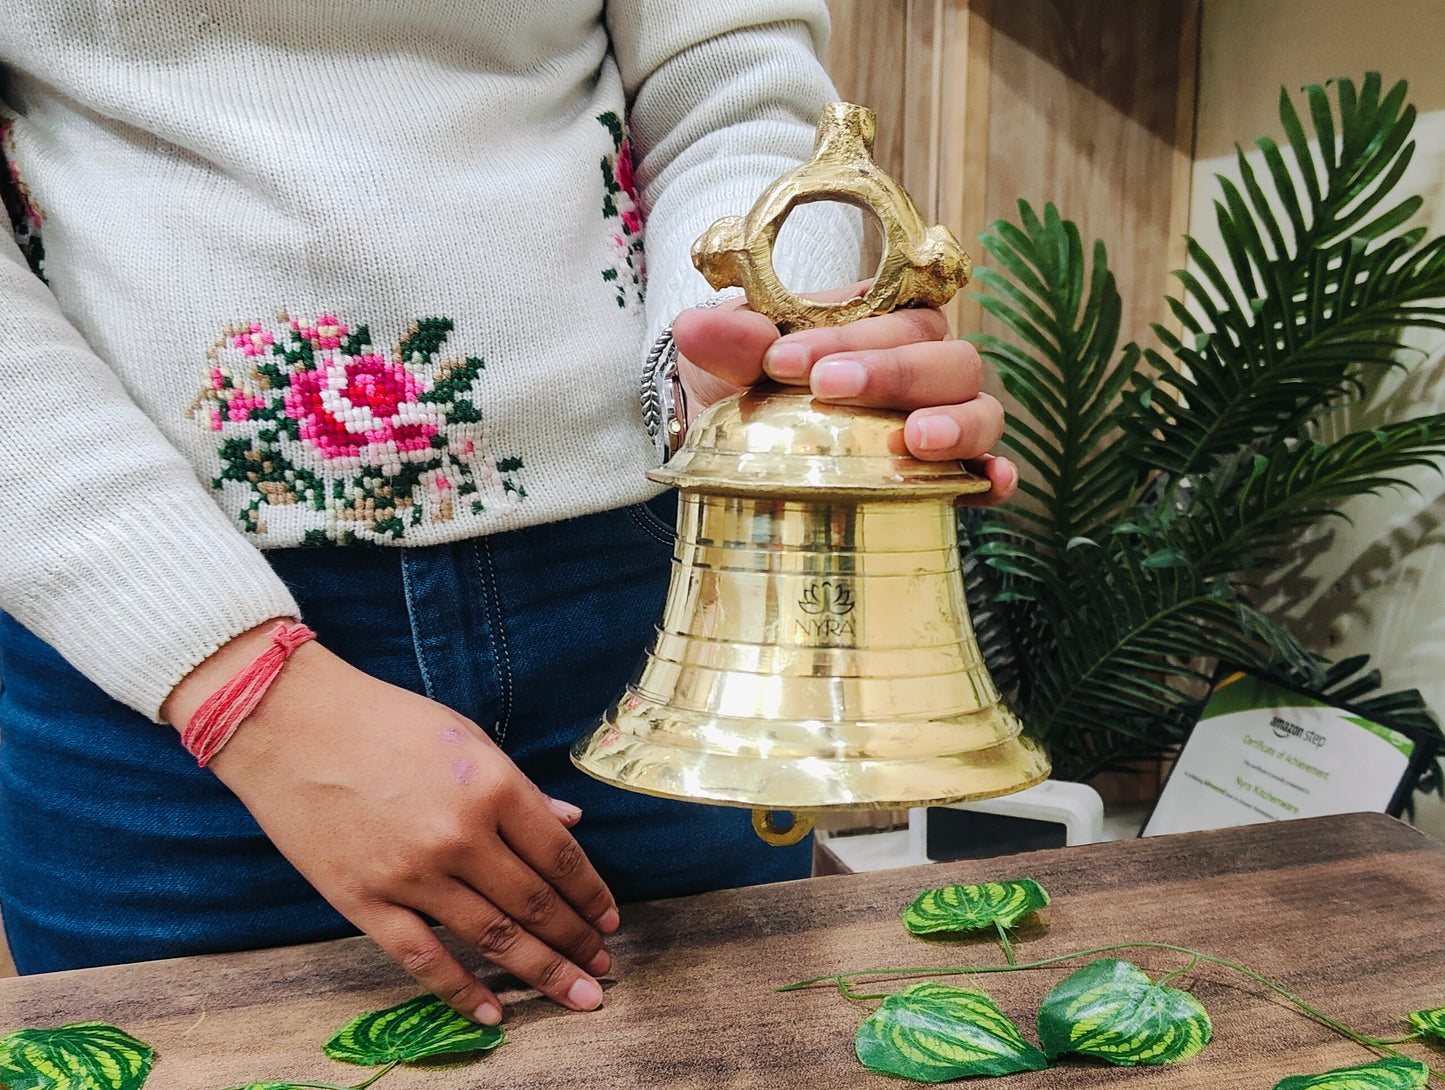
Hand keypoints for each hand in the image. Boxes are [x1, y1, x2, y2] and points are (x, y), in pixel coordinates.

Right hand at [163, 624, 617, 1024]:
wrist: (289, 724)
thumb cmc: (383, 721)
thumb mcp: (466, 738)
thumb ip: (520, 789)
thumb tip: (571, 822)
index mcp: (492, 787)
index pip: (559, 856)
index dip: (590, 894)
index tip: (609, 920)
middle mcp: (460, 836)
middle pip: (535, 904)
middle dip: (577, 941)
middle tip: (603, 969)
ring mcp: (412, 874)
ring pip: (493, 938)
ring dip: (543, 970)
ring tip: (576, 993)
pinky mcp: (364, 901)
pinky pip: (424, 960)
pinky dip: (463, 992)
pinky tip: (495, 1014)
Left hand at [672, 286, 1017, 505]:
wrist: (737, 441)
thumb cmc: (748, 382)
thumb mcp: (727, 357)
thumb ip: (727, 339)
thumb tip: (694, 328)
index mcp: (884, 323)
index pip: (892, 318)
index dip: (843, 336)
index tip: (780, 360)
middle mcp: (925, 368)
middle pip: (948, 359)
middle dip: (893, 373)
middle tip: (829, 390)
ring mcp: (943, 422)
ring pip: (981, 410)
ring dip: (956, 423)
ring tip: (917, 440)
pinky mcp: (947, 478)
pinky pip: (987, 474)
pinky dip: (992, 476)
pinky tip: (987, 483)